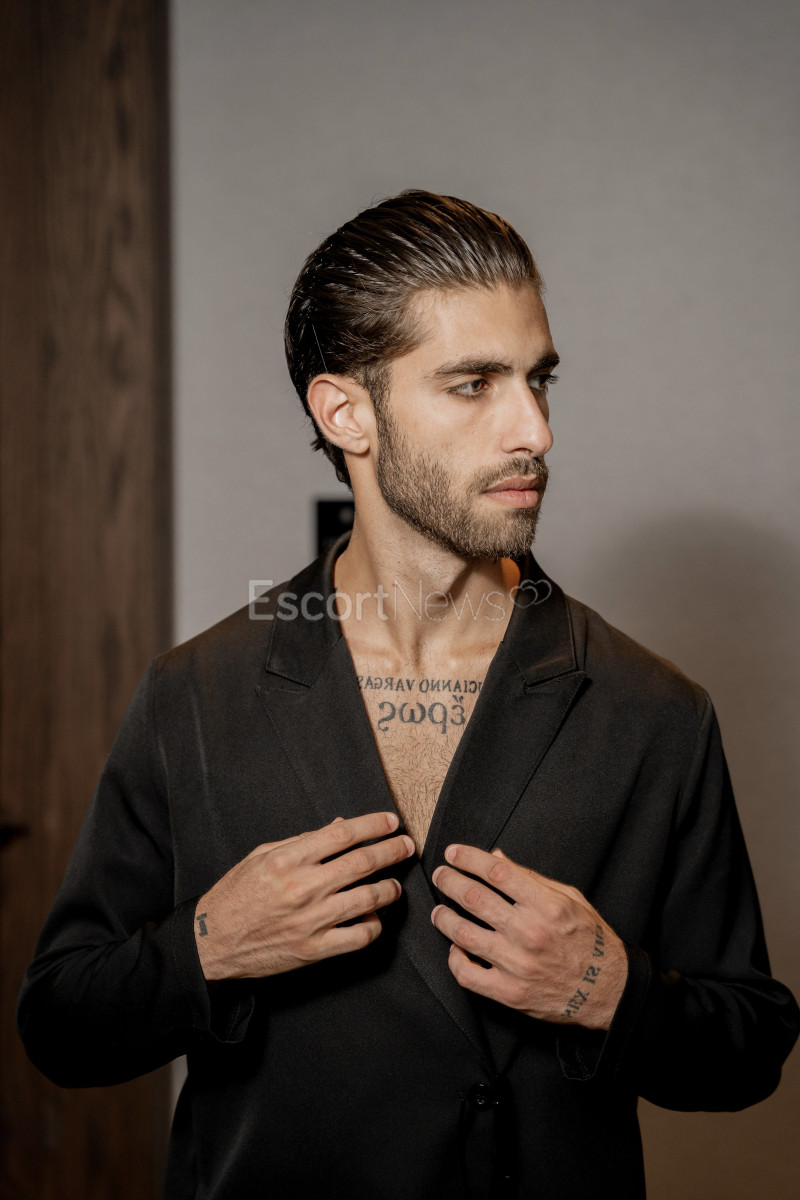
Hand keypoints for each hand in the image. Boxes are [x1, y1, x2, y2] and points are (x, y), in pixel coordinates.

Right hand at [195, 812, 413, 980]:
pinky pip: (359, 936)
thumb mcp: (262, 855)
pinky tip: (374, 917)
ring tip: (395, 884)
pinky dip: (374, 925)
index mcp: (288, 859)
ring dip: (390, 889)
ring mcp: (310, 921)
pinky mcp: (314, 949)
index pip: (343, 834)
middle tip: (406, 846)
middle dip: (391, 851)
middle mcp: (302, 888)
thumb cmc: (236, 894)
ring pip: (368, 899)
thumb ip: (302, 841)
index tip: (391, 822)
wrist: (212, 941)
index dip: (373, 825)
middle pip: (362, 862)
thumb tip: (340, 826)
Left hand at [431, 845, 626, 1028]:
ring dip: (444, 918)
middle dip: (450, 882)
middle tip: (440, 875)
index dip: (469, 858)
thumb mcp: (571, 899)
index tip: (454, 853)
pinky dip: (455, 959)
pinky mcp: (510, 992)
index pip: (497, 872)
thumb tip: (496, 858)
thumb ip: (531, 878)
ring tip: (439, 911)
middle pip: (474, 898)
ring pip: (464, 934)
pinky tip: (455, 948)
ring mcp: (517, 965)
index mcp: (547, 905)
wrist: (609, 991)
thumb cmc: (590, 940)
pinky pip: (468, 975)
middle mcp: (530, 933)